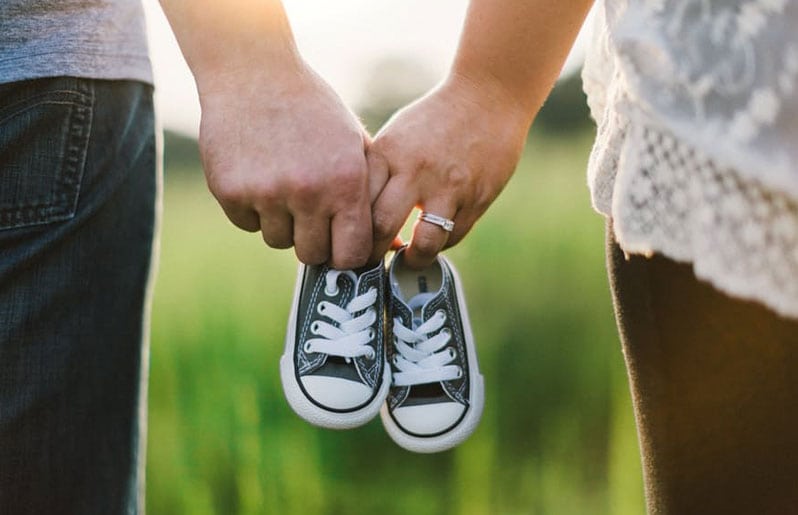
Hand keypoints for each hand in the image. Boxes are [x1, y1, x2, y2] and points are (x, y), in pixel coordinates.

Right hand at [197, 64, 372, 268]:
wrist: (254, 73)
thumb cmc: (313, 110)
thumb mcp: (354, 143)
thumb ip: (371, 193)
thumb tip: (390, 245)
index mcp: (345, 182)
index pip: (351, 254)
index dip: (346, 255)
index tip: (339, 245)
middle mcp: (307, 192)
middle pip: (311, 254)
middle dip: (313, 240)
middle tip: (309, 214)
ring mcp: (266, 193)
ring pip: (277, 240)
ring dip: (282, 222)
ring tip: (283, 184)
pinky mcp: (230, 191)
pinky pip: (247, 224)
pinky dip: (252, 209)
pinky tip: (258, 175)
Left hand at [367, 75, 530, 266]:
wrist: (488, 97)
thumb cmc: (434, 119)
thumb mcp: (396, 136)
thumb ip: (378, 173)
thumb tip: (355, 217)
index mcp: (389, 153)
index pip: (357, 204)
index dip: (349, 231)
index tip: (348, 242)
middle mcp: (416, 170)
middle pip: (381, 228)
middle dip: (372, 254)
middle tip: (370, 262)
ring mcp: (449, 187)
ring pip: (423, 243)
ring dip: (412, 259)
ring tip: (407, 259)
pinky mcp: (477, 198)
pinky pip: (452, 236)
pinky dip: (440, 244)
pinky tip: (433, 238)